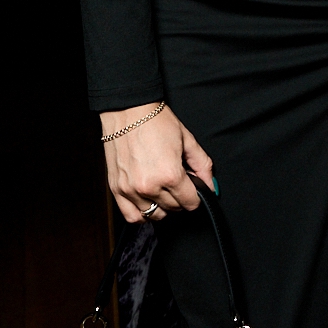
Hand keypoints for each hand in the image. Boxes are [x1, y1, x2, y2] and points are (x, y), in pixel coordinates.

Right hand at [101, 103, 213, 222]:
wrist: (128, 111)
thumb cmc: (156, 121)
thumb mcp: (187, 140)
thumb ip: (203, 165)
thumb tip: (211, 185)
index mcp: (170, 175)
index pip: (191, 203)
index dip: (197, 196)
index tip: (194, 188)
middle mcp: (149, 187)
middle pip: (174, 209)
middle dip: (181, 199)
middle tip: (179, 183)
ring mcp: (130, 190)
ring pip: (154, 214)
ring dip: (163, 206)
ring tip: (163, 190)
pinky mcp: (116, 189)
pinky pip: (132, 216)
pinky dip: (142, 214)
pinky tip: (148, 201)